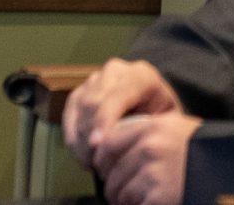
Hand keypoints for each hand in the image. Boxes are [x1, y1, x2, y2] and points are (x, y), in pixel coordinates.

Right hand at [61, 58, 180, 167]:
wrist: (152, 111)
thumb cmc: (160, 119)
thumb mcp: (165, 121)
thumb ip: (148, 127)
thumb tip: (125, 139)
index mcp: (140, 75)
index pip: (116, 96)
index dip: (104, 120)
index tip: (97, 145)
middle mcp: (115, 72)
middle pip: (92, 103)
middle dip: (91, 135)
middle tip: (96, 162)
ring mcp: (94, 81)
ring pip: (78, 112)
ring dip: (81, 141)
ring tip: (94, 162)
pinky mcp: (79, 94)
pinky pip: (68, 119)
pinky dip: (74, 140)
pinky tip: (86, 155)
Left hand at [87, 110, 199, 204]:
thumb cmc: (210, 154)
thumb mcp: (181, 133)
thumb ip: (150, 136)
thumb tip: (109, 150)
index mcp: (157, 126)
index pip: (108, 142)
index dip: (104, 160)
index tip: (109, 169)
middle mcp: (152, 146)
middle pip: (110, 172)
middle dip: (117, 186)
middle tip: (132, 191)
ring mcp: (154, 172)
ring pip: (119, 193)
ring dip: (128, 200)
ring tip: (148, 197)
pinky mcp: (158, 196)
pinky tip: (157, 201)